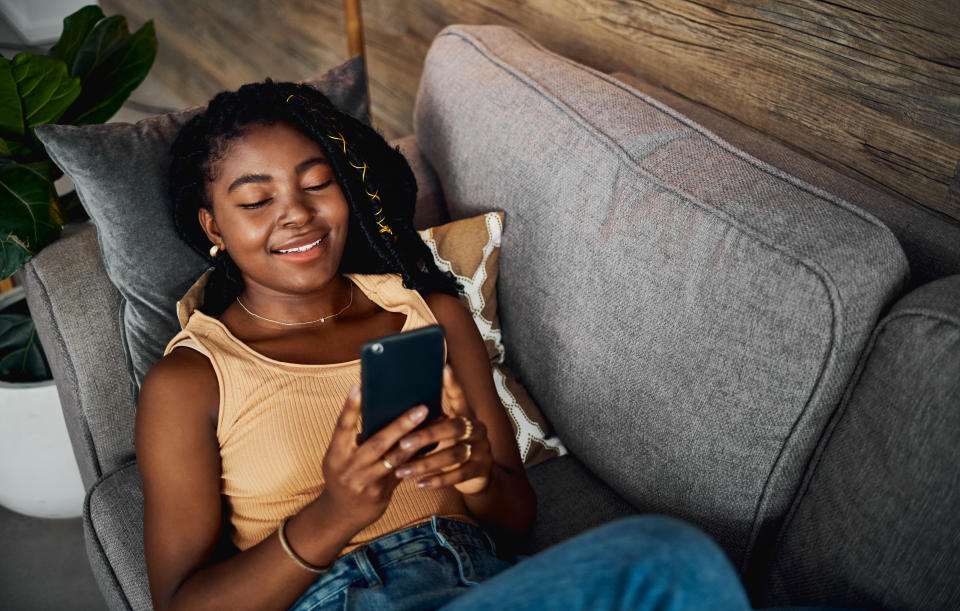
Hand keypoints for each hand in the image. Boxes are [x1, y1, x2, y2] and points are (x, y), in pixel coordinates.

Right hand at [319, 385, 429, 531]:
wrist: (340, 513)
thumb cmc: (342, 474)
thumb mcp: (340, 457)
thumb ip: (355, 439)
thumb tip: (381, 411)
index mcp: (335, 454)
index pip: (342, 427)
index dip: (350, 407)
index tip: (358, 386)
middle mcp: (349, 468)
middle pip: (378, 442)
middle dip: (401, 425)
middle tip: (421, 408)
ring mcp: (366, 482)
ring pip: (396, 458)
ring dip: (417, 441)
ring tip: (435, 424)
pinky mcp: (381, 493)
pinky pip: (403, 472)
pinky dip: (418, 458)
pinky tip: (434, 445)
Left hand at [393, 366, 492, 494]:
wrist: (479, 476)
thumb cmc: (453, 446)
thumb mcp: (446, 431)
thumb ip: (432, 419)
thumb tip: (398, 404)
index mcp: (467, 415)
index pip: (460, 397)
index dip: (452, 384)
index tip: (443, 369)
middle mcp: (477, 429)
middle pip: (454, 428)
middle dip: (426, 436)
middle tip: (401, 442)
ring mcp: (481, 450)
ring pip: (453, 454)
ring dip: (425, 463)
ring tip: (401, 470)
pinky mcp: (481, 470)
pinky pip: (458, 475)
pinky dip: (437, 480)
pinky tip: (419, 484)